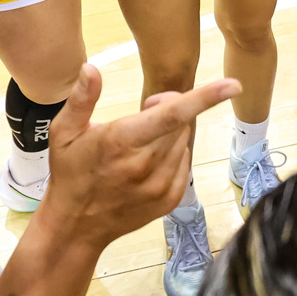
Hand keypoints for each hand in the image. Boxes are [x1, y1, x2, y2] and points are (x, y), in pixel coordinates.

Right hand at [42, 63, 239, 247]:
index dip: (206, 96)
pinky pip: (184, 163)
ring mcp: (161, 186)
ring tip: (140, 140)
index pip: (173, 114)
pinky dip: (173, 154)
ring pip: (184, 142)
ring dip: (171, 132)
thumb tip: (92, 67)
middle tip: (144, 111)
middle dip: (170, 107)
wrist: (75, 227)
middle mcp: (147, 165)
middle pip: (182, 122)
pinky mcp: (170, 200)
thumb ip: (81, 98)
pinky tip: (148, 160)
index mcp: (122, 142)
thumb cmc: (69, 174)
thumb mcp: (64, 132)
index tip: (233, 84)